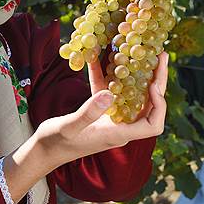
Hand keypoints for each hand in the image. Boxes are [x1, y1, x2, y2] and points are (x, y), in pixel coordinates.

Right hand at [36, 52, 167, 167]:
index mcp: (118, 134)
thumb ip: (88, 113)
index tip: (152, 84)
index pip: (152, 125)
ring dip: (138, 75)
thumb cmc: (55, 143)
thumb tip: (110, 94)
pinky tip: (102, 56)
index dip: (159, 105)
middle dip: (155, 80)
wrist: (43, 150)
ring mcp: (111, 119)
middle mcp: (119, 126)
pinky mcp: (100, 112)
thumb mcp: (69, 127)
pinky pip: (109, 91)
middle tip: (160, 55)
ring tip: (144, 53)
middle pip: (148, 105)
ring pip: (132, 95)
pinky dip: (107, 76)